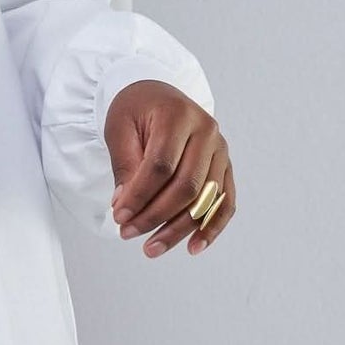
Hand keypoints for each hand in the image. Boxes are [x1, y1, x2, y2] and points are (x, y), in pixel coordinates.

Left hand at [105, 80, 235, 257]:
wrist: (157, 96)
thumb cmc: (136, 111)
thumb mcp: (120, 129)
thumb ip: (125, 166)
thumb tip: (125, 207)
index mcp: (178, 115)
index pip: (161, 164)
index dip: (139, 195)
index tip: (119, 216)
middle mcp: (207, 131)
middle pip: (186, 185)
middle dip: (156, 216)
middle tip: (127, 234)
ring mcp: (221, 150)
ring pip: (205, 199)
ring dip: (179, 229)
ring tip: (152, 248)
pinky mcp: (226, 166)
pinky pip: (225, 202)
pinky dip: (211, 227)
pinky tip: (193, 247)